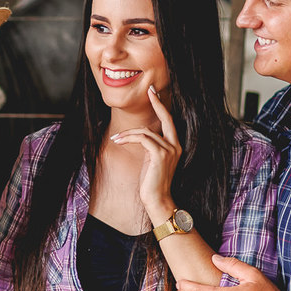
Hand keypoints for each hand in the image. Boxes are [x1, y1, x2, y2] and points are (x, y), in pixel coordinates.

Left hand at [110, 84, 180, 219]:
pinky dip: (128, 138)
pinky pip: (142, 139)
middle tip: (150, 90)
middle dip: (157, 103)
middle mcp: (175, 146)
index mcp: (174, 146)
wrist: (157, 199)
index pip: (169, 122)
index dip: (162, 107)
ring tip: (115, 139)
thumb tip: (141, 135)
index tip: (154, 93)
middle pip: (166, 118)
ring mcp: (169, 150)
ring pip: (146, 132)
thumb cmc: (151, 182)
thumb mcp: (151, 160)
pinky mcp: (160, 155)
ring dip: (127, 134)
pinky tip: (118, 141)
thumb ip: (150, 146)